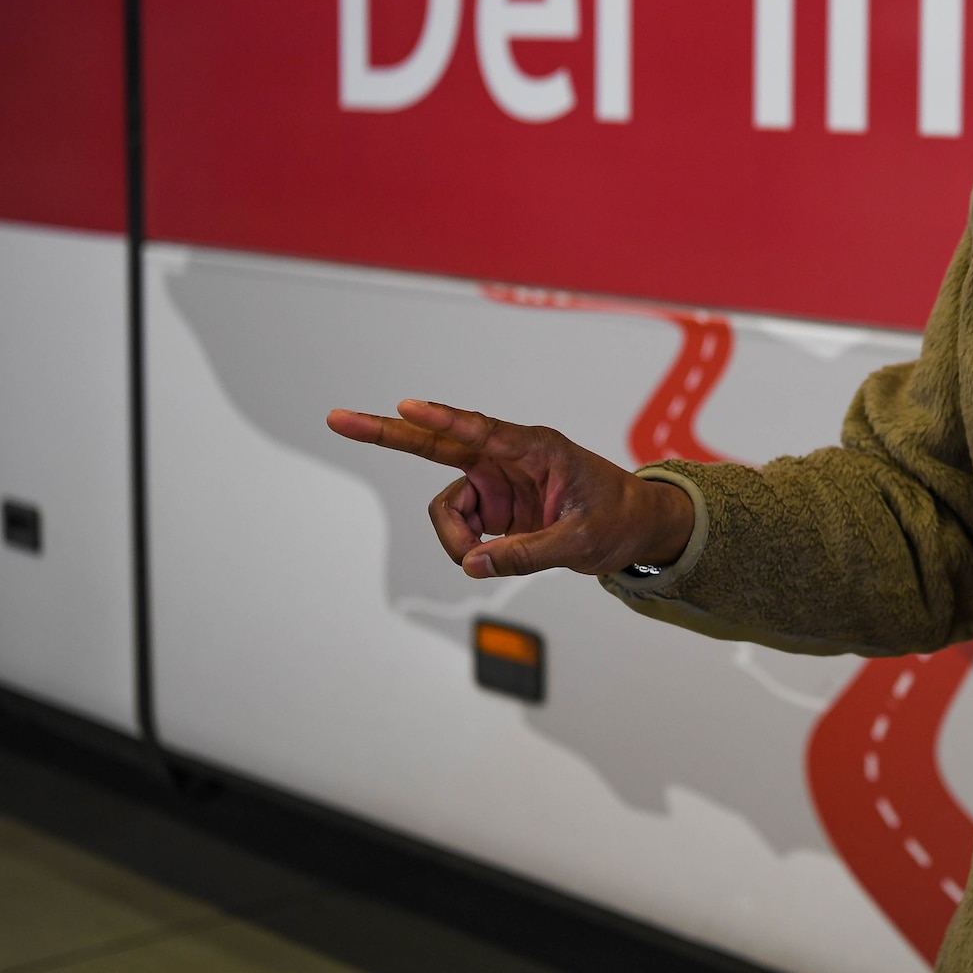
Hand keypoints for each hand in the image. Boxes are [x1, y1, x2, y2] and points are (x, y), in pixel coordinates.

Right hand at [325, 399, 692, 578]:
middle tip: (338, 419)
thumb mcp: (581, 541)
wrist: (635, 527)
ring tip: (480, 559)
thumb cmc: (617, 518)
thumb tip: (474, 564)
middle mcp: (508, 457)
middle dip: (389, 433)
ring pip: (447, 507)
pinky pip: (459, 526)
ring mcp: (496, 479)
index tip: (408, 407)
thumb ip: (528, 553)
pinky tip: (488, 555)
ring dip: (454, 537)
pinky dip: (465, 546)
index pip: (482, 430)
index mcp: (537, 447)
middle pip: (438, 442)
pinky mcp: (493, 503)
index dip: (444, 420)